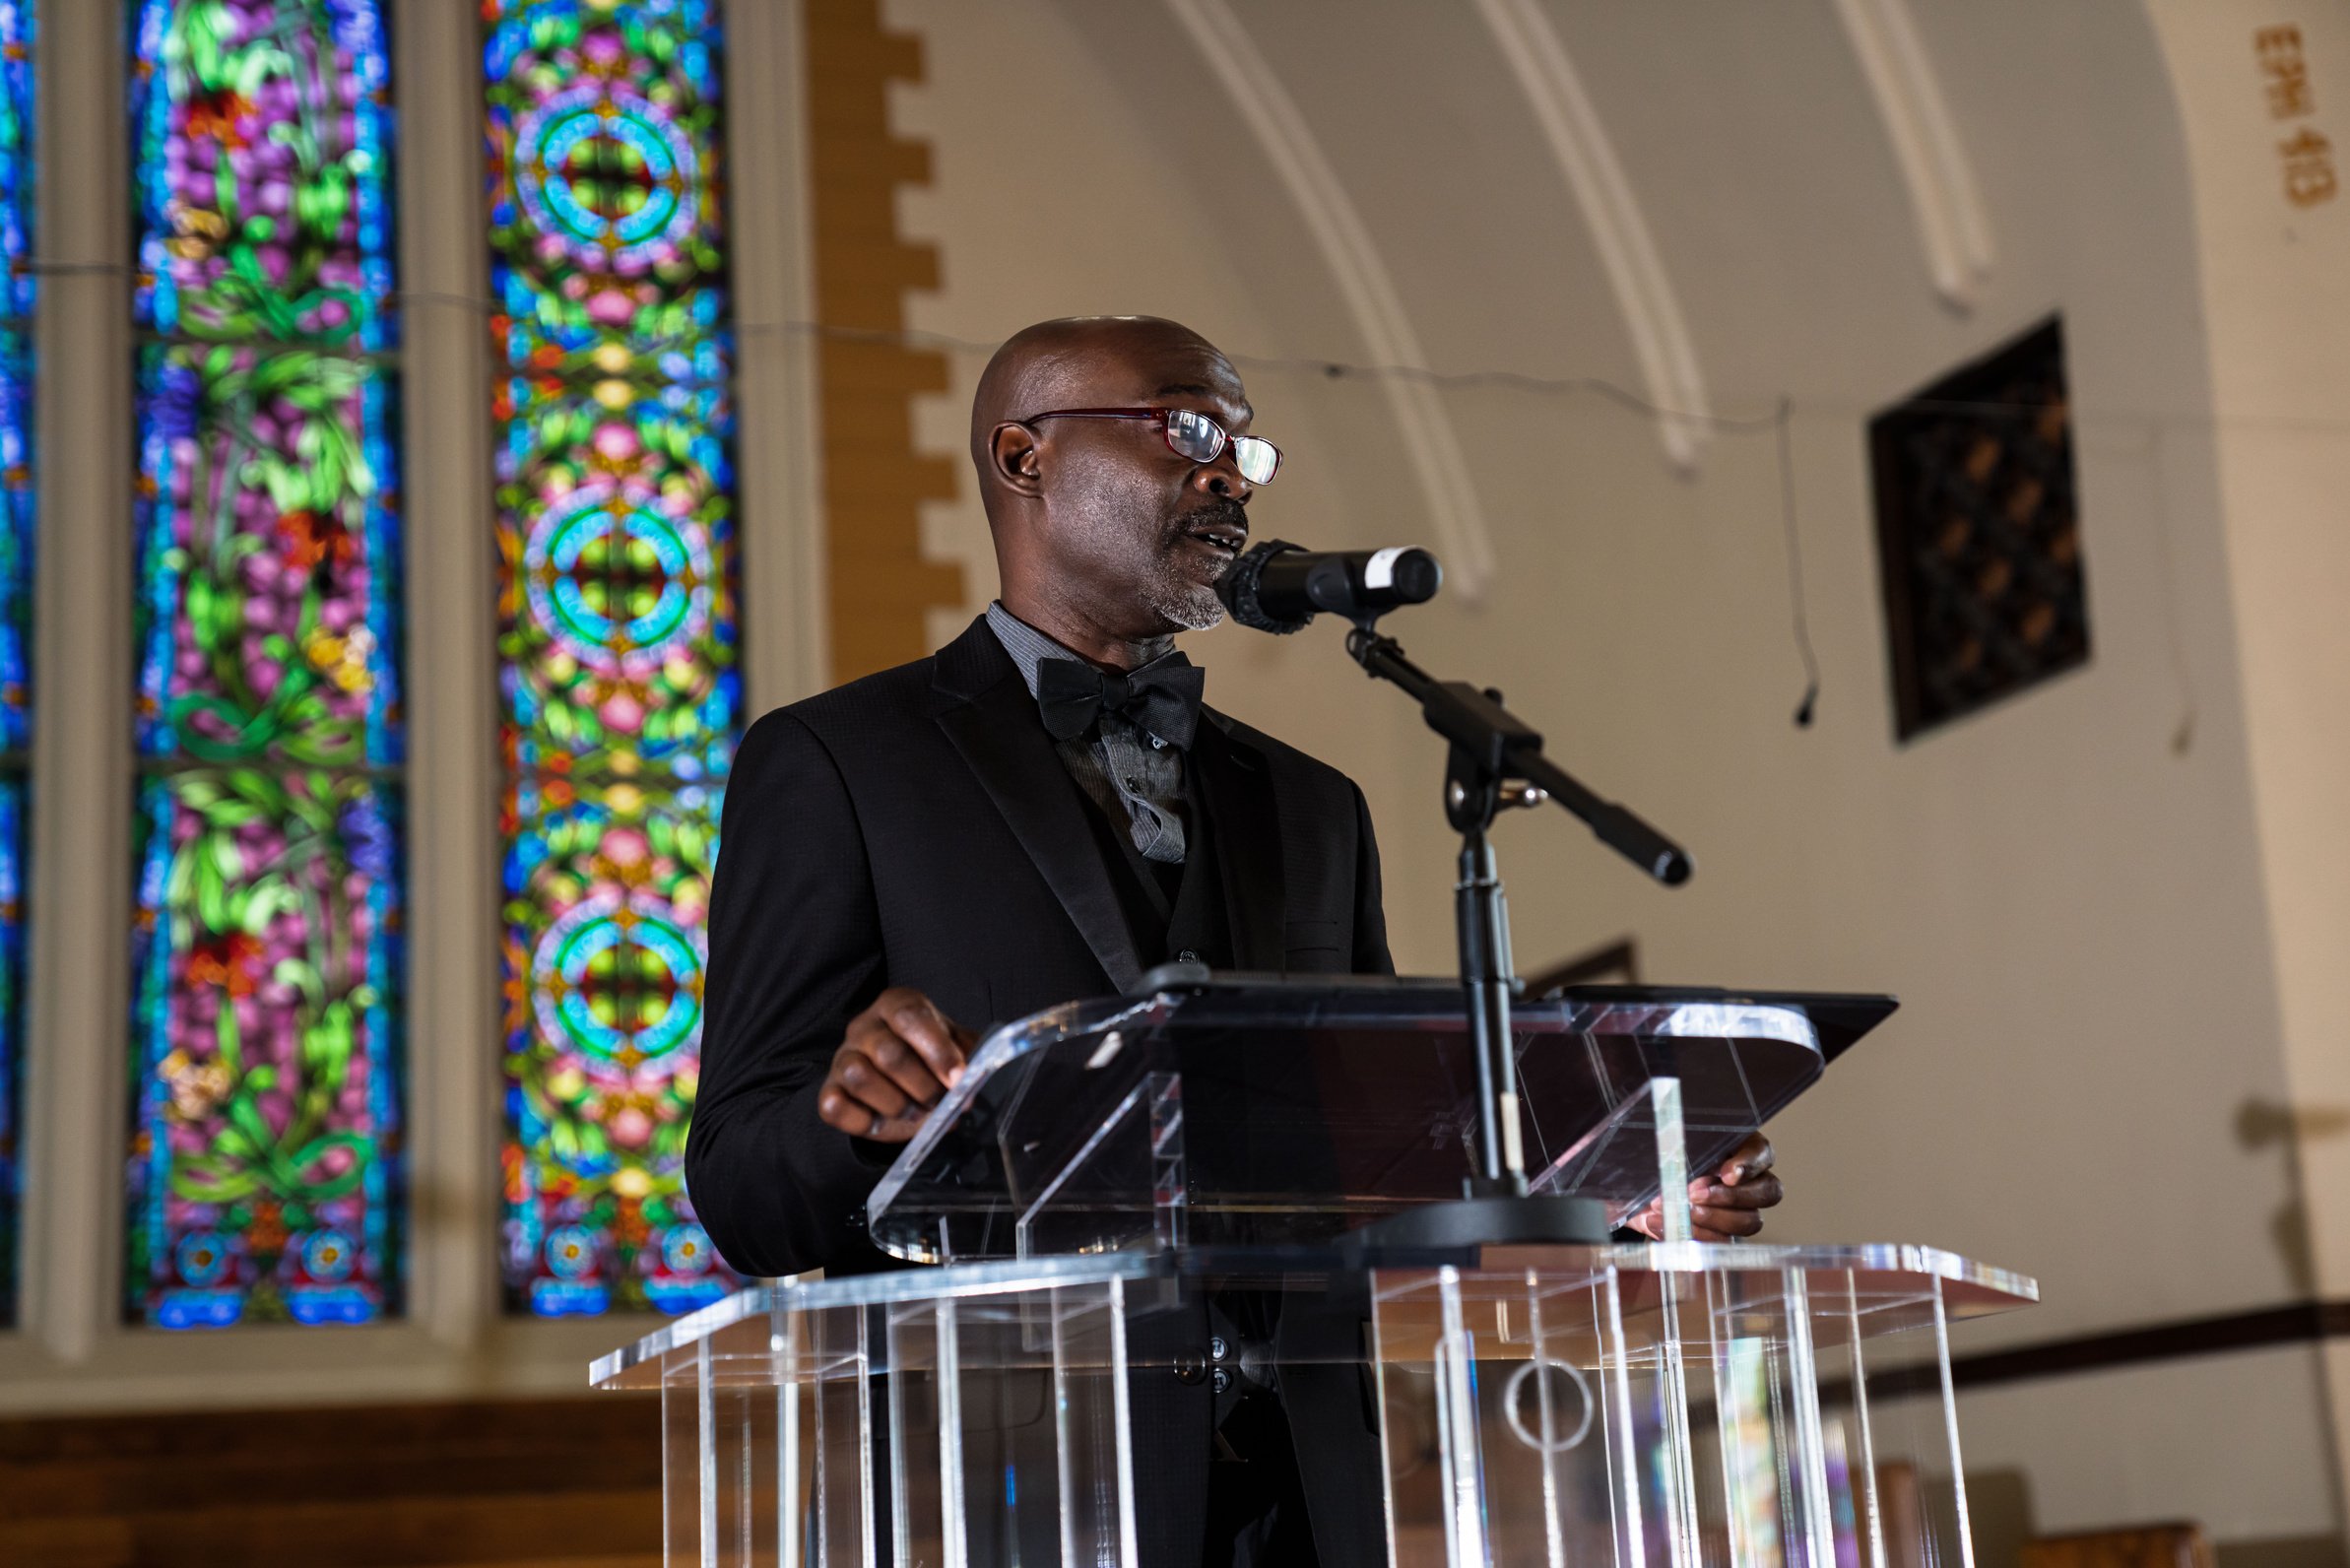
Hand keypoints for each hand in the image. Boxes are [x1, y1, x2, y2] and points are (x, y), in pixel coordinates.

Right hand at [816, 987, 974, 1142]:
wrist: (901, 1081)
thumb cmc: (930, 1057)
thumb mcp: (956, 1046)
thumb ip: (968, 1056)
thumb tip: (973, 1077)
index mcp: (896, 1006)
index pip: (910, 1017)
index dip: (938, 1050)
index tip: (959, 1078)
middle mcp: (864, 1026)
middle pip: (888, 1053)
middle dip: (923, 1086)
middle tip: (942, 1103)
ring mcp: (842, 1057)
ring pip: (859, 1077)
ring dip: (896, 1104)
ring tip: (916, 1112)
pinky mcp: (829, 1090)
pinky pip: (835, 1106)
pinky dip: (862, 1121)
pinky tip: (882, 1122)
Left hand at [1624, 1132, 1781, 1241]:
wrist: (1635, 1188)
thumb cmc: (1654, 1157)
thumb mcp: (1665, 1144)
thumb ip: (1677, 1143)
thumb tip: (1677, 1150)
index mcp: (1739, 1147)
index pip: (1762, 1152)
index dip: (1749, 1164)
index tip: (1727, 1175)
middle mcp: (1748, 1180)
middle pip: (1768, 1191)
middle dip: (1730, 1196)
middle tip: (1694, 1194)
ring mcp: (1739, 1209)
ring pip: (1750, 1221)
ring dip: (1713, 1218)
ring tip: (1678, 1210)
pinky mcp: (1721, 1234)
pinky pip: (1723, 1241)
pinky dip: (1695, 1235)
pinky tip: (1663, 1223)